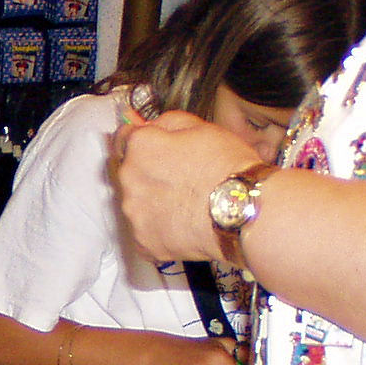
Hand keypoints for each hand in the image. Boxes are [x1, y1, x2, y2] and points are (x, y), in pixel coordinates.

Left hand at [113, 111, 262, 263]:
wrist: (242, 211)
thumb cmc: (228, 170)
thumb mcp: (203, 127)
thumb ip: (168, 122)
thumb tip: (153, 125)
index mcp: (141, 147)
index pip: (123, 137)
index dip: (140, 141)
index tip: (149, 147)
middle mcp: (130, 179)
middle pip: (130, 173)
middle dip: (149, 173)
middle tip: (179, 178)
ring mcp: (135, 213)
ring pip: (136, 203)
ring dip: (153, 202)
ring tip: (185, 203)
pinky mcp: (144, 242)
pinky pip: (145, 232)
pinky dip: (159, 229)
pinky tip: (183, 223)